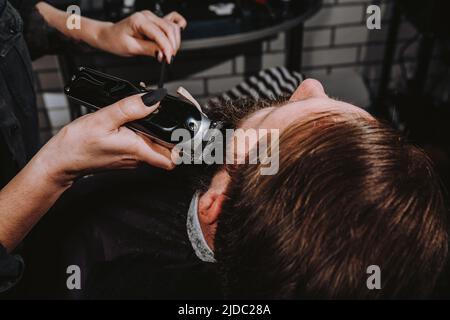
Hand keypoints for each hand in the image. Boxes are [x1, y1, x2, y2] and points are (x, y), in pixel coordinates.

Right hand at [36, 94, 174, 185]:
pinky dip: (143, 131)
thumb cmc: (78, 145)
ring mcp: (133, 158)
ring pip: (155, 144)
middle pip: (168, 147)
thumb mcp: (104, 120)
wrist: (61, 161)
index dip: (185, 145)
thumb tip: (154, 98)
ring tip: (147, 109)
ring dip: (156, 128)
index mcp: (139, 150)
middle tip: (166, 109)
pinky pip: (142, 143)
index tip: (184, 126)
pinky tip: (133, 118)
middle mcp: (139, 157)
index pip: (174, 158)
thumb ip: (130, 108)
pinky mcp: (126, 155)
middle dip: (171, 128)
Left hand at [95, 11, 186, 62]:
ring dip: (174, 40)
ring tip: (168, 52)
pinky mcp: (155, 21)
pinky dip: (177, 28)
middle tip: (168, 58)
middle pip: (169, 29)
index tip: (168, 59)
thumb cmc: (116, 40)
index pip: (160, 34)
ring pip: (172, 26)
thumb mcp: (131, 48)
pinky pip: (171, 20)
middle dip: (172, 45)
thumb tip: (162, 53)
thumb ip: (149, 50)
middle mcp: (147, 16)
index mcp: (139, 21)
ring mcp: (152, 17)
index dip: (166, 48)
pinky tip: (176, 36)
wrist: (110, 35)